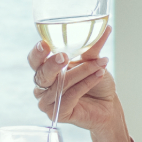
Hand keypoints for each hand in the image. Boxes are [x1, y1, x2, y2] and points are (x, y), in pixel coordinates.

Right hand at [27, 25, 129, 141]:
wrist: (108, 106)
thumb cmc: (97, 84)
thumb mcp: (93, 62)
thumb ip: (93, 47)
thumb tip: (106, 27)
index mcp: (45, 70)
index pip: (34, 61)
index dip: (37, 53)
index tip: (45, 44)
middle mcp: (43, 87)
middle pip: (41, 75)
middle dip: (53, 65)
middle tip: (64, 57)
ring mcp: (48, 102)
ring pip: (60, 85)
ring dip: (82, 72)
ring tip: (100, 65)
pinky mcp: (58, 114)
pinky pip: (70, 96)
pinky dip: (86, 84)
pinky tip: (99, 76)